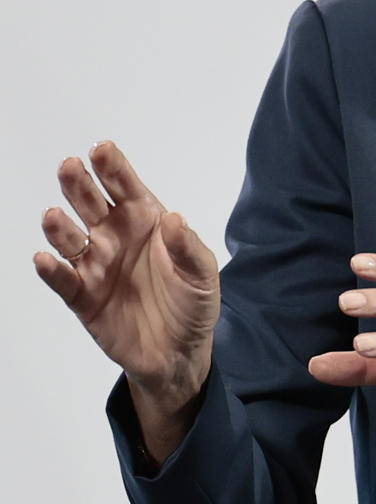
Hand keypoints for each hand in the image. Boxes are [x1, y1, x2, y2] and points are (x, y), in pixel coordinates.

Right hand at [34, 142, 219, 459]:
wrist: (179, 354)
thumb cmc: (192, 304)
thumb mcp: (203, 275)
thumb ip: (188, 248)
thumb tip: (174, 219)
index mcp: (144, 221)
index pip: (126, 187)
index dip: (113, 168)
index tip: (102, 150)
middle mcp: (114, 237)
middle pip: (91, 205)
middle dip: (80, 185)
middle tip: (71, 167)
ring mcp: (96, 266)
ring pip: (70, 239)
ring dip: (59, 226)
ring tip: (54, 216)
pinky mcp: (83, 297)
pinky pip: (64, 280)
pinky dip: (52, 270)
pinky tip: (44, 259)